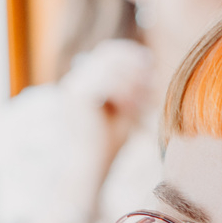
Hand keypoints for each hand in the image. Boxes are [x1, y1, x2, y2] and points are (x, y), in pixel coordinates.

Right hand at [61, 38, 155, 182]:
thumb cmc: (108, 146)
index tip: (149, 63)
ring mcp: (72, 88)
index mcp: (82, 83)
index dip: (130, 53)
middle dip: (133, 67)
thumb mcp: (125, 110)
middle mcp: (73, 82)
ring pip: (110, 67)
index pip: (106, 52)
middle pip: (108, 54)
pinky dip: (124, 93)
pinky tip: (131, 109)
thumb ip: (132, 85)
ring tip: (140, 104)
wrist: (91, 170)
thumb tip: (146, 59)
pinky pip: (107, 82)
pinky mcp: (76, 98)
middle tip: (149, 83)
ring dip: (131, 83)